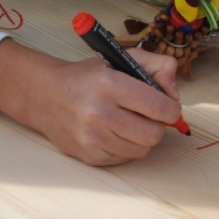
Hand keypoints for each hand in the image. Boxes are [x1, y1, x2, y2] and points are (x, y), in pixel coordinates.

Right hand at [0, 39, 183, 165]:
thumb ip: (154, 65)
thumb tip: (173, 91)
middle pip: (153, 134)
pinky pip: (125, 159)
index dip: (172, 109)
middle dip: (158, 125)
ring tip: (131, 122)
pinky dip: (127, 147)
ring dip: (143, 137)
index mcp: (109, 84)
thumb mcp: (119, 59)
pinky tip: (116, 132)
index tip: (169, 106)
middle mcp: (99, 112)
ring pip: (142, 150)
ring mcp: (92, 138)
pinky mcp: (88, 156)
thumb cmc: (85, 78)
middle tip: (149, 115)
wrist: (45, 95)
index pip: (158, 106)